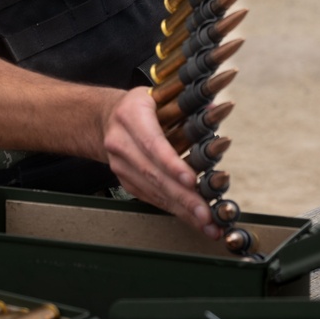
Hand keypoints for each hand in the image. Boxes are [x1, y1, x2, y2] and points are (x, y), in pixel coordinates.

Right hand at [100, 87, 221, 237]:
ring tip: (207, 223)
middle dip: (183, 197)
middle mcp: (120, 142)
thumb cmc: (140, 105)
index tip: (192, 180)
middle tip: (206, 214)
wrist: (104, 118)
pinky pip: (150, 198)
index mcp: (130, 115)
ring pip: (153, 191)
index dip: (172, 164)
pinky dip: (173, 209)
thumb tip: (215, 109)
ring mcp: (120, 165)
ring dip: (182, 210)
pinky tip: (192, 219)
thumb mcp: (158, 95)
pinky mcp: (124, 181)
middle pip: (154, 174)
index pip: (152, 144)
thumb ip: (187, 103)